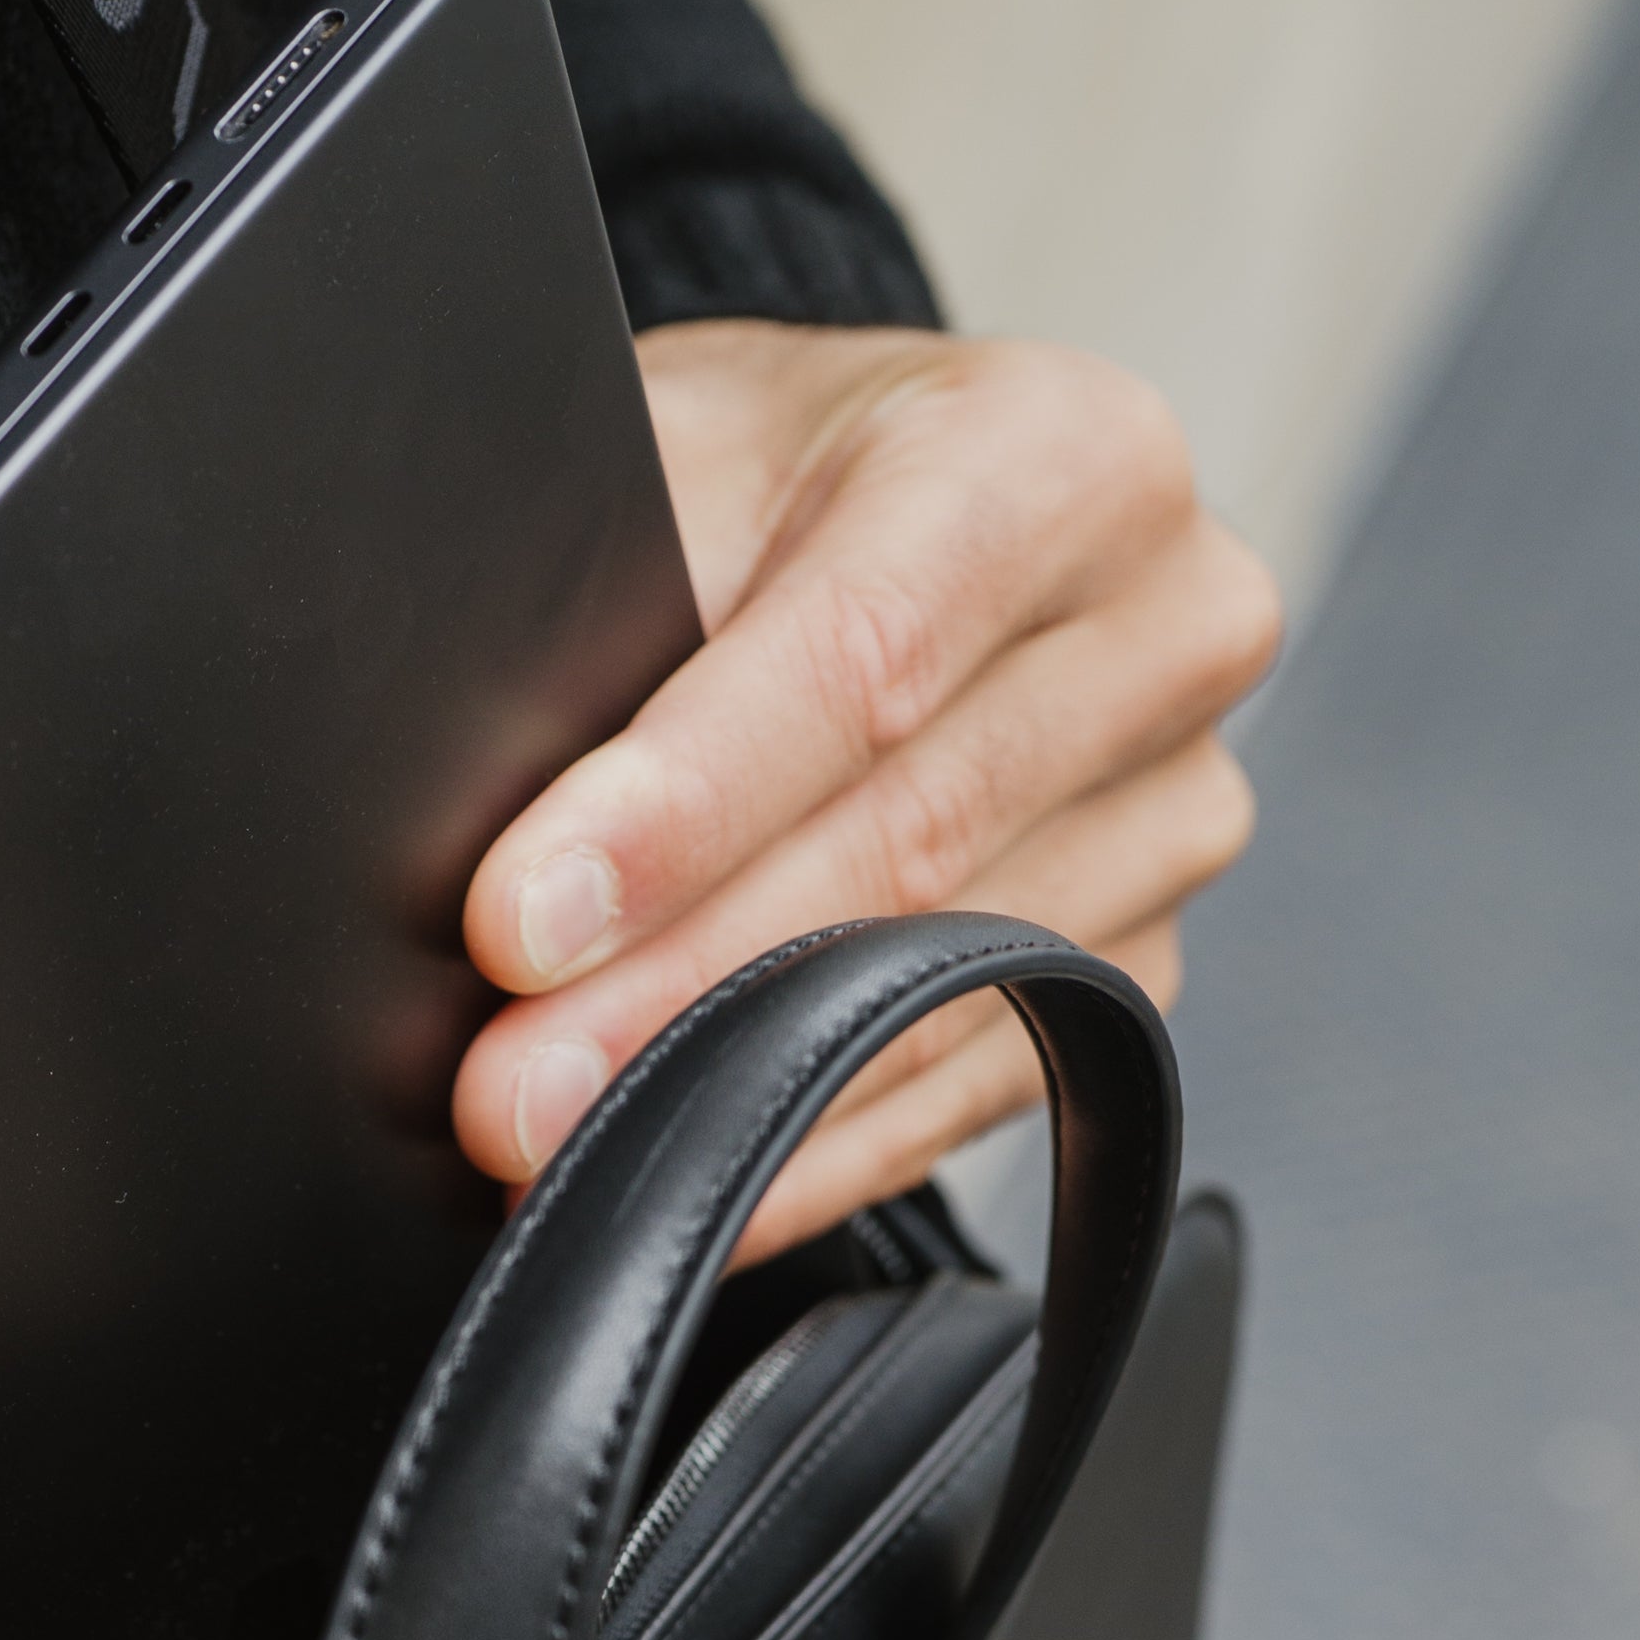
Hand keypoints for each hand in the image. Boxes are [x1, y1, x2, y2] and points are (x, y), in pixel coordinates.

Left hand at [456, 320, 1280, 1255]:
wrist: (877, 517)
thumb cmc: (761, 482)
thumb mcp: (681, 453)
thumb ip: (613, 587)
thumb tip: (465, 796)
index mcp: (1062, 453)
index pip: (861, 655)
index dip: (681, 809)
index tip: (517, 922)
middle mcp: (1166, 626)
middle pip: (908, 844)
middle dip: (681, 987)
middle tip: (509, 1088)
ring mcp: (1174, 808)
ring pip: (944, 988)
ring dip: (735, 1094)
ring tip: (556, 1145)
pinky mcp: (1141, 959)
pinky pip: (974, 1087)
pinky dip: (813, 1153)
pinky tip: (687, 1186)